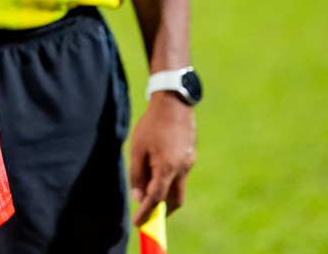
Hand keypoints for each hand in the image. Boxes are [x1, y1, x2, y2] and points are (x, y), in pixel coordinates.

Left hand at [129, 93, 195, 224]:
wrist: (174, 104)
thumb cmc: (151, 125)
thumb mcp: (137, 149)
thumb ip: (137, 174)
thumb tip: (139, 197)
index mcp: (167, 169)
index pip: (157, 199)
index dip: (146, 212)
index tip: (138, 223)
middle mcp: (182, 170)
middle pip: (174, 199)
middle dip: (162, 209)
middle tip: (147, 213)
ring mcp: (189, 163)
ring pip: (178, 188)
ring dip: (165, 194)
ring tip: (148, 189)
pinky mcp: (191, 157)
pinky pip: (181, 175)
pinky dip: (169, 180)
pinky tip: (158, 171)